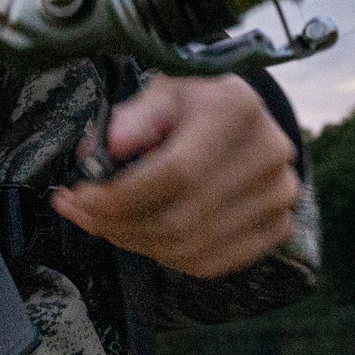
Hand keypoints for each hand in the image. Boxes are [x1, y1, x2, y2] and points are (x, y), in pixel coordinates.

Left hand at [51, 75, 301, 277]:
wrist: (242, 118)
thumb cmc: (193, 103)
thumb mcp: (161, 91)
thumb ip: (136, 116)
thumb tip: (111, 146)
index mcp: (239, 109)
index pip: (175, 173)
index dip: (119, 195)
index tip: (76, 195)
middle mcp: (269, 155)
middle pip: (180, 219)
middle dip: (115, 224)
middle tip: (79, 213)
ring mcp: (278, 196)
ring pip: (189, 248)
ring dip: (133, 243)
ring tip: (102, 223)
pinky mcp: (278, 227)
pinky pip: (209, 263)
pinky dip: (165, 257)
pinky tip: (139, 236)